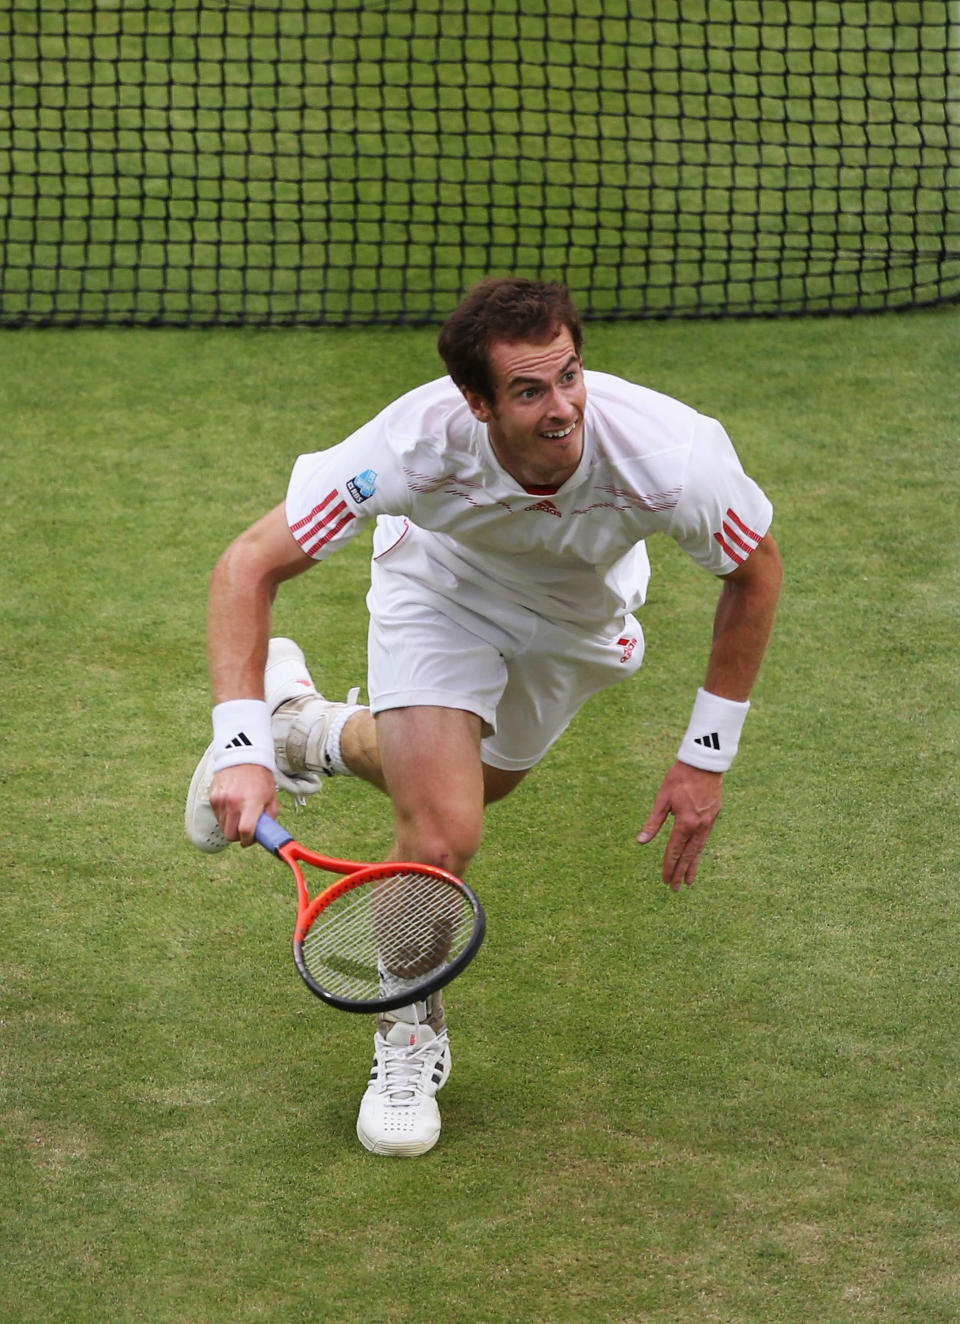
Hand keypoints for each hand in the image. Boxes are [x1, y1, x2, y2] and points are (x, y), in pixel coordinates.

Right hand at [209, 764, 277, 846]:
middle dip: (238, 837)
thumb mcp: (271, 797)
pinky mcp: (213, 797)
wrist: (243, 757)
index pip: (245, 831)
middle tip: (245, 830)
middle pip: (230, 835)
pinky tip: (232, 806)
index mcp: (251, 802)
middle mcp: (233, 802)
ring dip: (231, 827)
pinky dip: (225, 817)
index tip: (250, 840)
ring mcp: (221, 800)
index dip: (248, 840)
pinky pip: (217, 816)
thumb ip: (269, 818)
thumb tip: (264, 835)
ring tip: (240, 815)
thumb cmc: (260, 778)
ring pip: (222, 827)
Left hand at [637, 762, 722, 890]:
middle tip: (675, 889)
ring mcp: (708, 823)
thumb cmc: (679, 778)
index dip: (668, 867)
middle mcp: (699, 827)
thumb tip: (641, 841)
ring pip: (699, 850)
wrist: (704, 763)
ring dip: (692, 866)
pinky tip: (695, 858)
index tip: (665, 880)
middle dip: (680, 873)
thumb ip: (653, 822)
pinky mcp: (713, 817)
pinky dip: (699, 852)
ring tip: (689, 881)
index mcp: (685, 823)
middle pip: (688, 855)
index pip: (674, 851)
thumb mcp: (662, 799)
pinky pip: (704, 840)